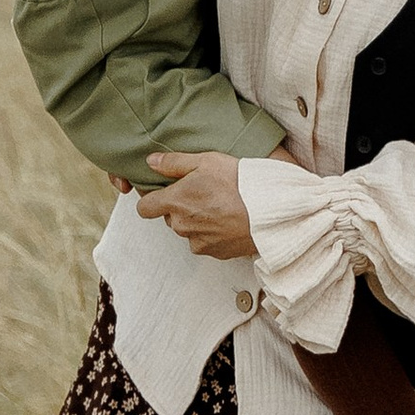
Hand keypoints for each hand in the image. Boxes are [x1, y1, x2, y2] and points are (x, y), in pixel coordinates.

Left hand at [139, 151, 257, 258]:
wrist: (270, 210)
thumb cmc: (239, 182)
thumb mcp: (207, 161)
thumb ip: (174, 162)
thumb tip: (150, 162)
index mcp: (175, 202)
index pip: (144, 208)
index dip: (152, 199)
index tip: (165, 192)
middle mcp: (181, 226)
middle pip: (169, 218)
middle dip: (180, 208)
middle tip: (204, 194)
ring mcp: (197, 242)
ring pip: (188, 231)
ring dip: (197, 221)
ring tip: (220, 207)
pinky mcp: (213, 253)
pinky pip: (205, 242)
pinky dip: (212, 234)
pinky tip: (229, 220)